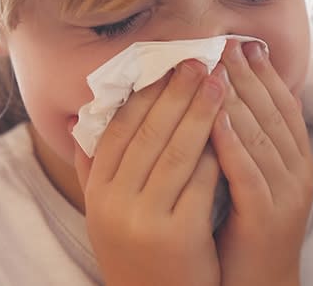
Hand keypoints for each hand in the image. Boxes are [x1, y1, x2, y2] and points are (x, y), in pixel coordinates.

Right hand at [73, 59, 227, 285]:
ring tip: (220, 82)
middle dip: (176, 92)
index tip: (165, 64)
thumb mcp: (105, 214)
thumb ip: (94, 169)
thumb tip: (80, 118)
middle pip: (148, 134)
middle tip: (199, 59)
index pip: (119, 129)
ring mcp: (145, 221)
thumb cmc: (138, 253)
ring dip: (200, 112)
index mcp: (97, 192)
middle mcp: (114, 204)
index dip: (143, 93)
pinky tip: (233, 128)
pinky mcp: (179, 237)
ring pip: (176, 153)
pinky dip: (216, 153)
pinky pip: (200, 184)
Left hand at [210, 40, 312, 285]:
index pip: (283, 106)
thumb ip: (246, 145)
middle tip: (227, 42)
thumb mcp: (252, 181)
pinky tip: (214, 119)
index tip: (244, 42)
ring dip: (238, 98)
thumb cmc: (246, 234)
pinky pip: (248, 173)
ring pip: (261, 136)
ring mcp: (285, 195)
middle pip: (273, 113)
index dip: (265, 73)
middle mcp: (297, 173)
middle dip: (249, 75)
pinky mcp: (265, 217)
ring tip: (216, 67)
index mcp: (297, 161)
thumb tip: (224, 102)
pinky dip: (232, 143)